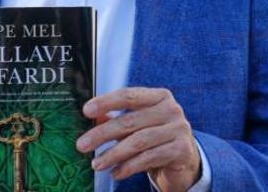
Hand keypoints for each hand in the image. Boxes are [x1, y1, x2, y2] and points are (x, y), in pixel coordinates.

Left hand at [76, 87, 200, 191]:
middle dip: (102, 134)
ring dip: (113, 154)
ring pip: (138, 141)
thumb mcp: (137, 126)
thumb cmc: (156, 137)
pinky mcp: (181, 150)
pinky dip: (129, 166)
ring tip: (97, 164)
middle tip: (82, 145)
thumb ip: (117, 119)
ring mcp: (178, 129)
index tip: (86, 110)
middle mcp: (171, 109)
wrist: (184, 159)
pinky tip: (116, 172)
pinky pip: (149, 158)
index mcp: (159, 97)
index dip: (106, 102)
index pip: (128, 95)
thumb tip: (93, 117)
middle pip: (130, 120)